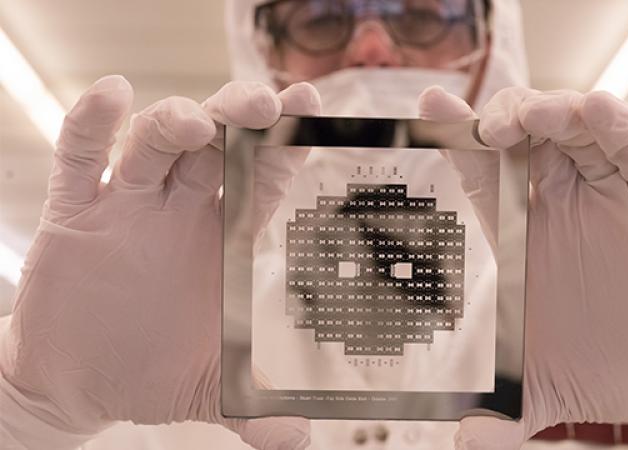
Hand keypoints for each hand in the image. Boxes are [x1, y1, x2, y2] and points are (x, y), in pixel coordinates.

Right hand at [0, 75, 319, 449]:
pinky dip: (92, 124)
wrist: (80, 382)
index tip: (313, 108)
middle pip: (215, 142)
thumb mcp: (211, 387)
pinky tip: (113, 96)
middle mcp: (182, 208)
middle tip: (263, 103)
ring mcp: (131, 205)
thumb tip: (299, 441)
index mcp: (225, 235)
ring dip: (174, 122)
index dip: (288, 139)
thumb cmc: (153, 369)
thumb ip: (255, 409)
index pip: (264, 172)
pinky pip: (81, 159)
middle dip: (238, 116)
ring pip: (155, 144)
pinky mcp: (78, 213)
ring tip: (197, 121)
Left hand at [419, 87, 627, 448]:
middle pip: (522, 136)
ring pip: (576, 131)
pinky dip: (617, 127)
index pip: (479, 175)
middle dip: (499, 116)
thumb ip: (500, 415)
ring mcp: (606, 194)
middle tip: (475, 122)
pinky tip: (596, 112)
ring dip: (552, 112)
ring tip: (531, 118)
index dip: (452, 140)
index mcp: (520, 234)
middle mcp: (557, 203)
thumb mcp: (539, 389)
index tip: (425, 109)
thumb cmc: (599, 370)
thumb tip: (462, 444)